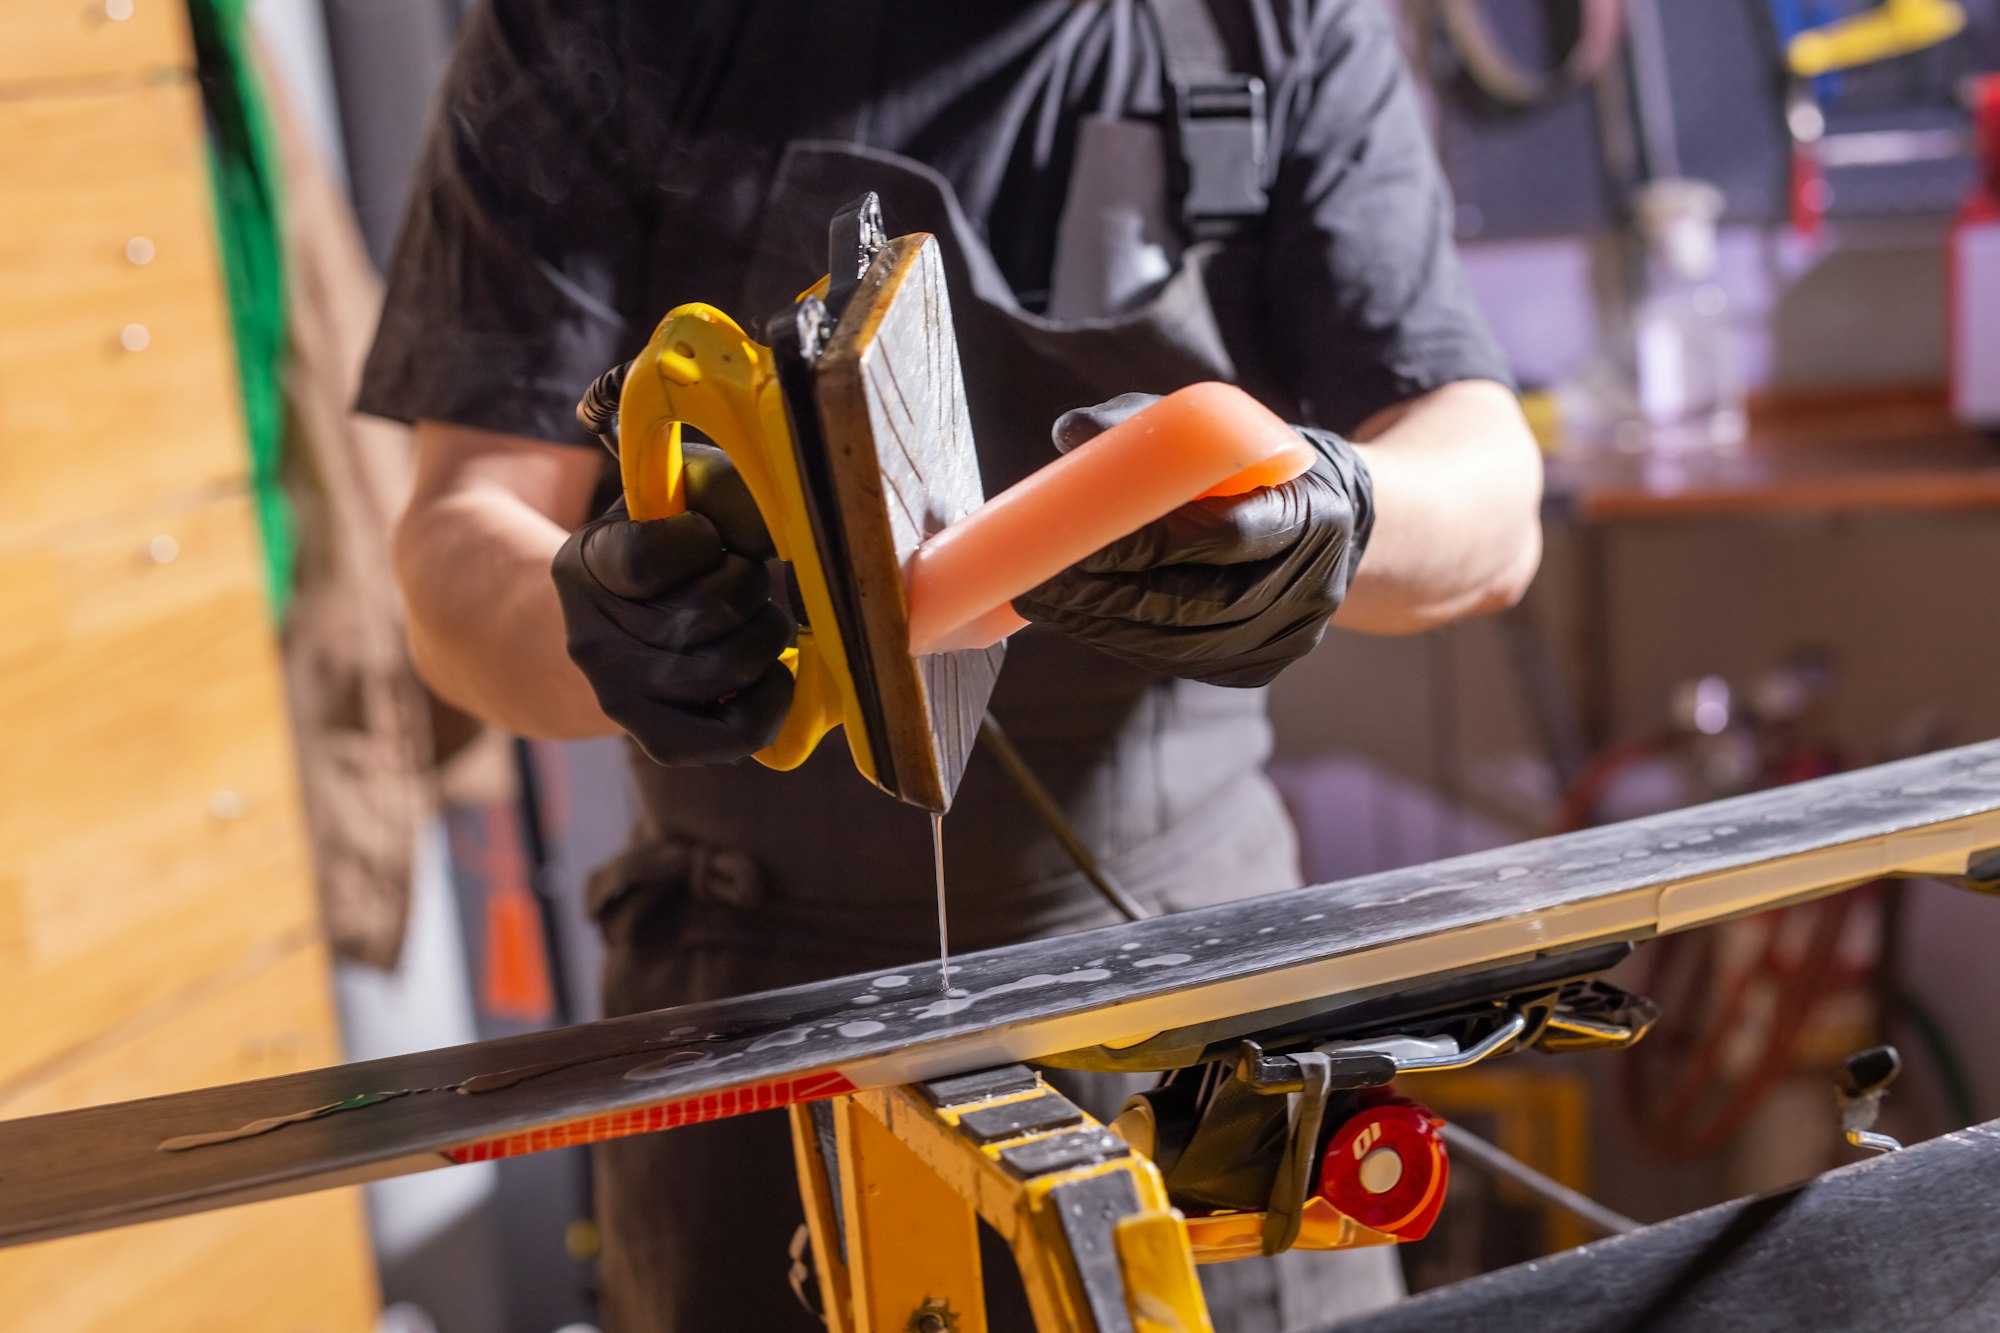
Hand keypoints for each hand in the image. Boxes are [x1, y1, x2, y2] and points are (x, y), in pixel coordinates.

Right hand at [553, 443, 793, 763]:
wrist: (622, 624)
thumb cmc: (671, 543)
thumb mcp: (676, 493)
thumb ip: (714, 486)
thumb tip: (772, 517)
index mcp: (585, 565)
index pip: (646, 558)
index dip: (700, 540)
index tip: (706, 534)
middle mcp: (591, 641)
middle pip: (699, 616)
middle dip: (748, 585)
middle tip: (744, 577)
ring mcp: (621, 699)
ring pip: (726, 668)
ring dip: (767, 634)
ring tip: (756, 618)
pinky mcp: (659, 741)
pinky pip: (739, 732)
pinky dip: (775, 696)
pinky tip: (773, 670)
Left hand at [1016, 393, 1373, 687]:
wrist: (1332, 520)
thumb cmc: (1255, 469)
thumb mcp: (1218, 433)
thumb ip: (1146, 429)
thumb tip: (1070, 433)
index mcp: (1310, 513)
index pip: (1223, 536)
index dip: (1149, 545)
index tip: (1080, 542)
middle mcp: (1311, 582)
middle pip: (1198, 603)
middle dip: (1109, 597)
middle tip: (1041, 585)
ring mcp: (1291, 632)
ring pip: (1187, 643)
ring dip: (1108, 628)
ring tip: (1047, 606)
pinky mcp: (1264, 664)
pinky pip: (1187, 662)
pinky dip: (1129, 643)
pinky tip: (1085, 625)